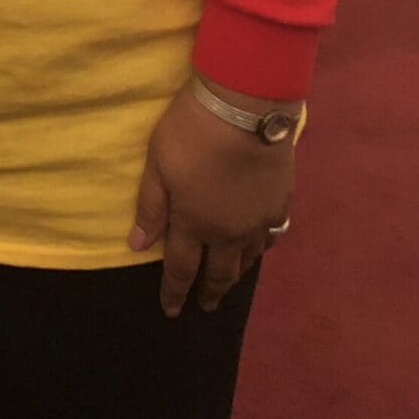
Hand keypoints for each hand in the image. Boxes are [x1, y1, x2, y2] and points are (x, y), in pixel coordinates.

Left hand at [128, 82, 294, 315]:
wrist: (245, 108)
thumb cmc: (192, 131)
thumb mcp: (158, 164)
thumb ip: (150, 207)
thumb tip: (137, 246)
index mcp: (194, 223)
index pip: (181, 268)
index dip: (174, 291)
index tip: (171, 311)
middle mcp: (229, 231)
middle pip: (219, 272)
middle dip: (210, 292)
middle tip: (206, 307)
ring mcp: (259, 219)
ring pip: (248, 258)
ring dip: (236, 273)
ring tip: (229, 281)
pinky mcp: (281, 201)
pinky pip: (271, 236)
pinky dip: (261, 247)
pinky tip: (258, 246)